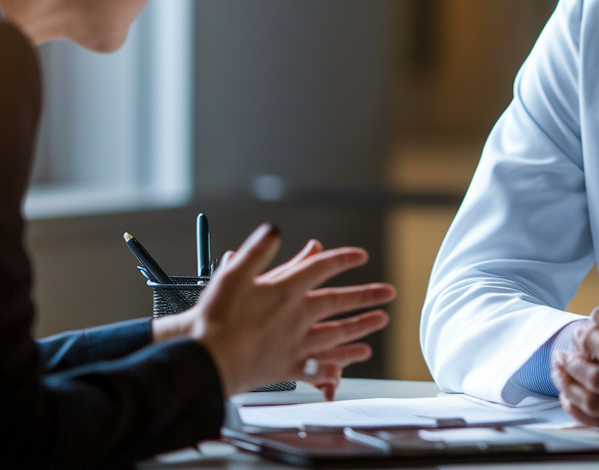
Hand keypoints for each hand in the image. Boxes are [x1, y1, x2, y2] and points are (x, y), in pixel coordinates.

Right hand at [157, 223, 395, 396]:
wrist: (208, 360)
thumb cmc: (216, 316)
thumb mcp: (233, 273)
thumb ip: (257, 250)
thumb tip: (274, 229)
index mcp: (286, 289)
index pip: (322, 267)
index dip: (343, 259)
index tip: (361, 256)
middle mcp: (298, 316)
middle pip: (340, 301)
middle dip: (367, 296)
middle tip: (390, 293)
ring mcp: (296, 343)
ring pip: (337, 334)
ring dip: (361, 328)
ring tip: (379, 323)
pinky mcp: (287, 367)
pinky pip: (318, 367)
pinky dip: (333, 368)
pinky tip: (344, 370)